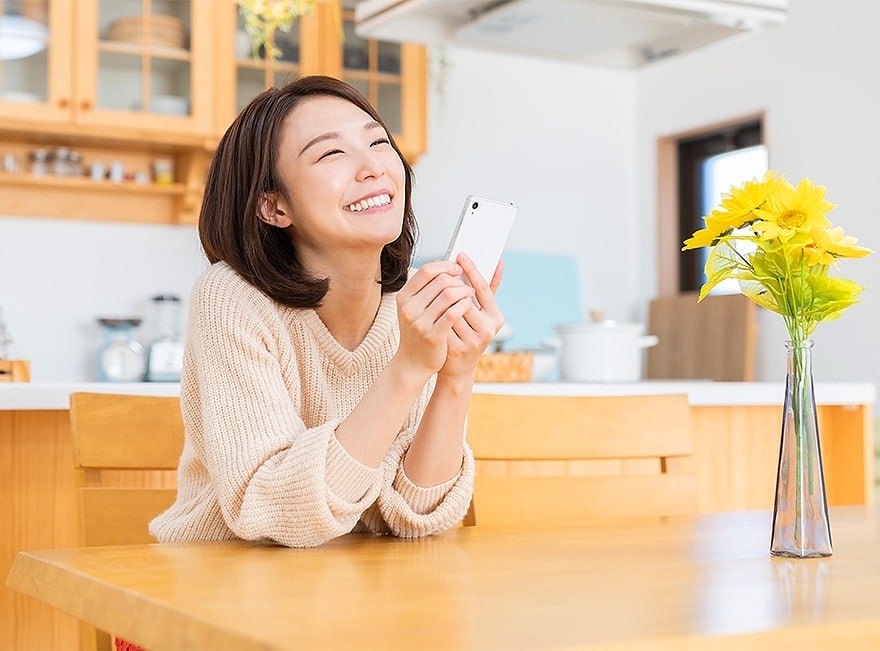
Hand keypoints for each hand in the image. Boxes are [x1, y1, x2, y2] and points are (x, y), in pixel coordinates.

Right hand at [394, 260, 475, 377]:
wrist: (412, 362)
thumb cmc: (418, 331)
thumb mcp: (414, 308)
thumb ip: (426, 289)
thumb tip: (445, 264)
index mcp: (404, 297)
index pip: (426, 271)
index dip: (445, 266)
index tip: (458, 268)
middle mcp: (409, 308)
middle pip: (440, 281)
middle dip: (458, 279)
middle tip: (467, 284)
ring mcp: (419, 322)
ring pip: (448, 295)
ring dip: (464, 291)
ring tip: (470, 294)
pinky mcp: (432, 335)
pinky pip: (453, 313)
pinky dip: (463, 305)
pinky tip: (468, 305)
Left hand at [438, 254, 504, 380]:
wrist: (457, 367)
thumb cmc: (469, 332)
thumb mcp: (482, 312)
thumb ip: (489, 288)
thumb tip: (498, 261)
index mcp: (496, 318)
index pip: (483, 289)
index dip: (471, 270)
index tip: (460, 255)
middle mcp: (488, 331)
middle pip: (464, 299)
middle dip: (451, 289)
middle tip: (442, 282)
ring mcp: (472, 342)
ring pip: (451, 310)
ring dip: (441, 304)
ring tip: (437, 304)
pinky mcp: (456, 349)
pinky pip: (441, 323)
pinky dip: (435, 317)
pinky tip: (431, 317)